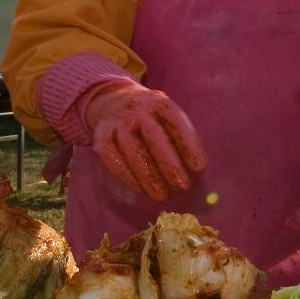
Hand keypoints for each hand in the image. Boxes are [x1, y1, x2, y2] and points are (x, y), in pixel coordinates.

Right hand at [81, 82, 205, 201]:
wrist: (113, 102)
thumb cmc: (152, 118)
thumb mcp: (167, 117)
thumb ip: (180, 137)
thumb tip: (196, 171)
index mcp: (160, 104)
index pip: (177, 124)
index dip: (189, 146)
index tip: (199, 168)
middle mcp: (138, 110)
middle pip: (155, 139)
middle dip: (170, 166)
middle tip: (182, 187)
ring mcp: (118, 123)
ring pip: (134, 152)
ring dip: (150, 177)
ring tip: (162, 196)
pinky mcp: (101, 138)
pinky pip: (114, 159)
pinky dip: (128, 177)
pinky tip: (141, 189)